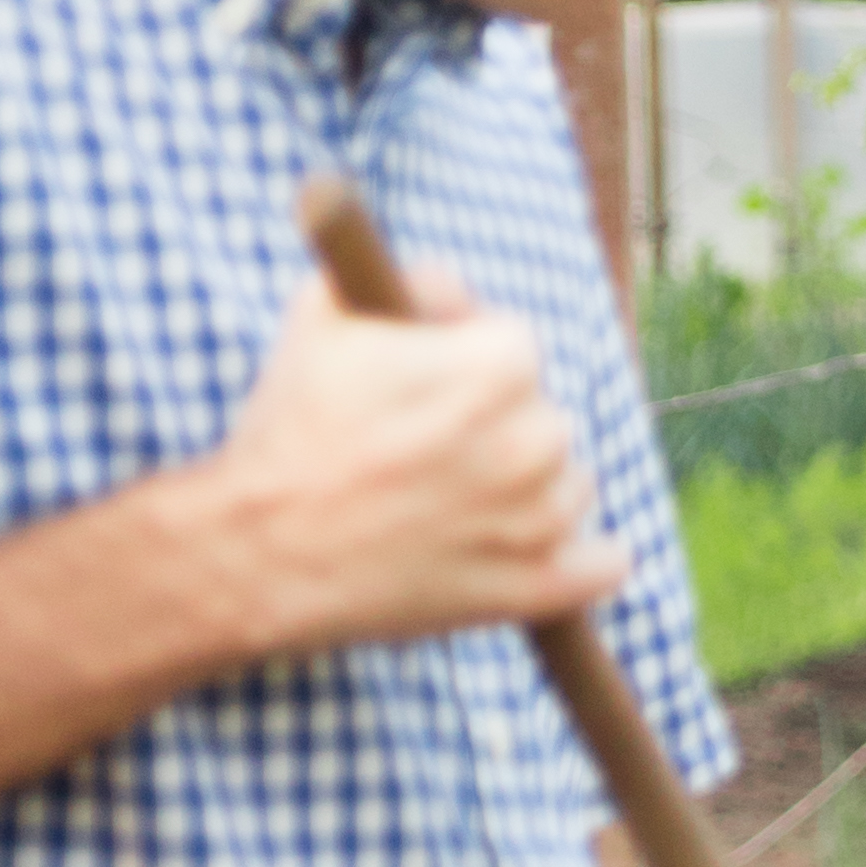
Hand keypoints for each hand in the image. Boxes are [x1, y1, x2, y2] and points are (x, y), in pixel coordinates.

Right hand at [199, 253, 615, 659]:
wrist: (259, 551)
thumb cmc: (291, 426)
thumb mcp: (329, 310)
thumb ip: (414, 278)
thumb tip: (458, 290)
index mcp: (502, 365)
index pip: (516, 348)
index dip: (466, 362)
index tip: (426, 387)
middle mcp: (538, 440)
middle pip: (543, 418)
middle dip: (497, 428)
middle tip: (427, 452)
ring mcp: (542, 520)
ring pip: (568, 486)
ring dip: (528, 490)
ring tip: (448, 504)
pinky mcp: (538, 588)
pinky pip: (606, 563)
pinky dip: (584, 558)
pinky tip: (537, 548)